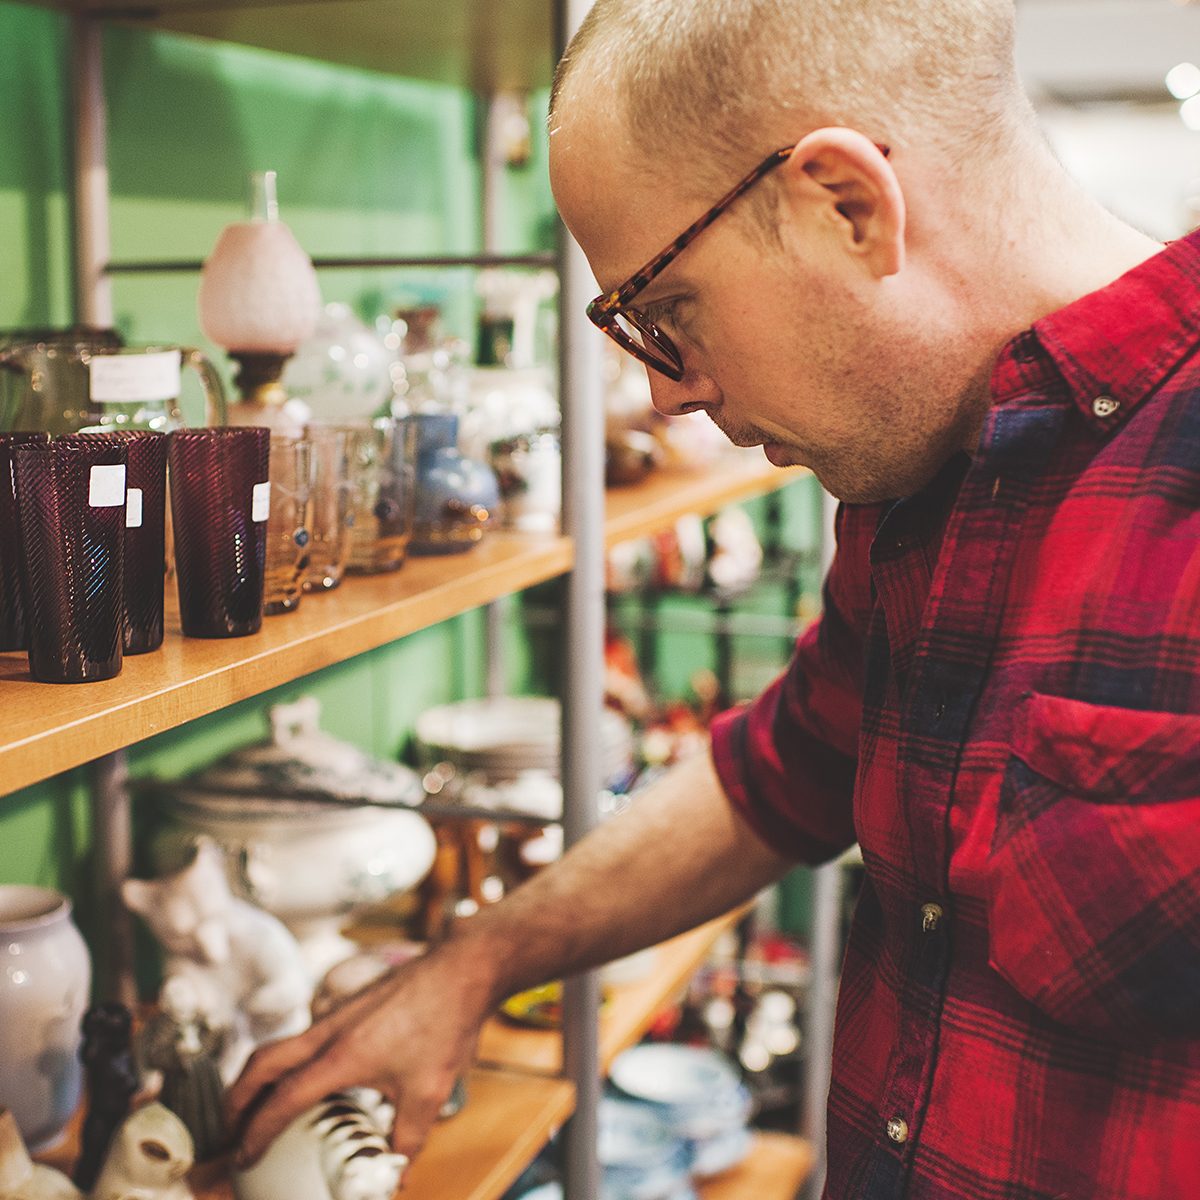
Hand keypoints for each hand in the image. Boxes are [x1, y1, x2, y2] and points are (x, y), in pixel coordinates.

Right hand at [225, 940, 494, 1167]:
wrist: (460, 969)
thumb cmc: (446, 1023)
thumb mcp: (429, 1093)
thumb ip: (407, 1140)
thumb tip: (396, 1177)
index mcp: (342, 1056)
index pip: (282, 1099)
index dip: (257, 1131)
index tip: (243, 1156)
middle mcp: (329, 1031)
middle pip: (261, 1063)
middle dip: (235, 1099)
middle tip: (227, 1131)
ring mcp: (336, 1014)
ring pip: (279, 1045)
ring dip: (257, 1077)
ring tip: (253, 1108)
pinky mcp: (347, 1005)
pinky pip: (301, 1036)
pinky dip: (285, 1061)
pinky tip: (301, 1078)